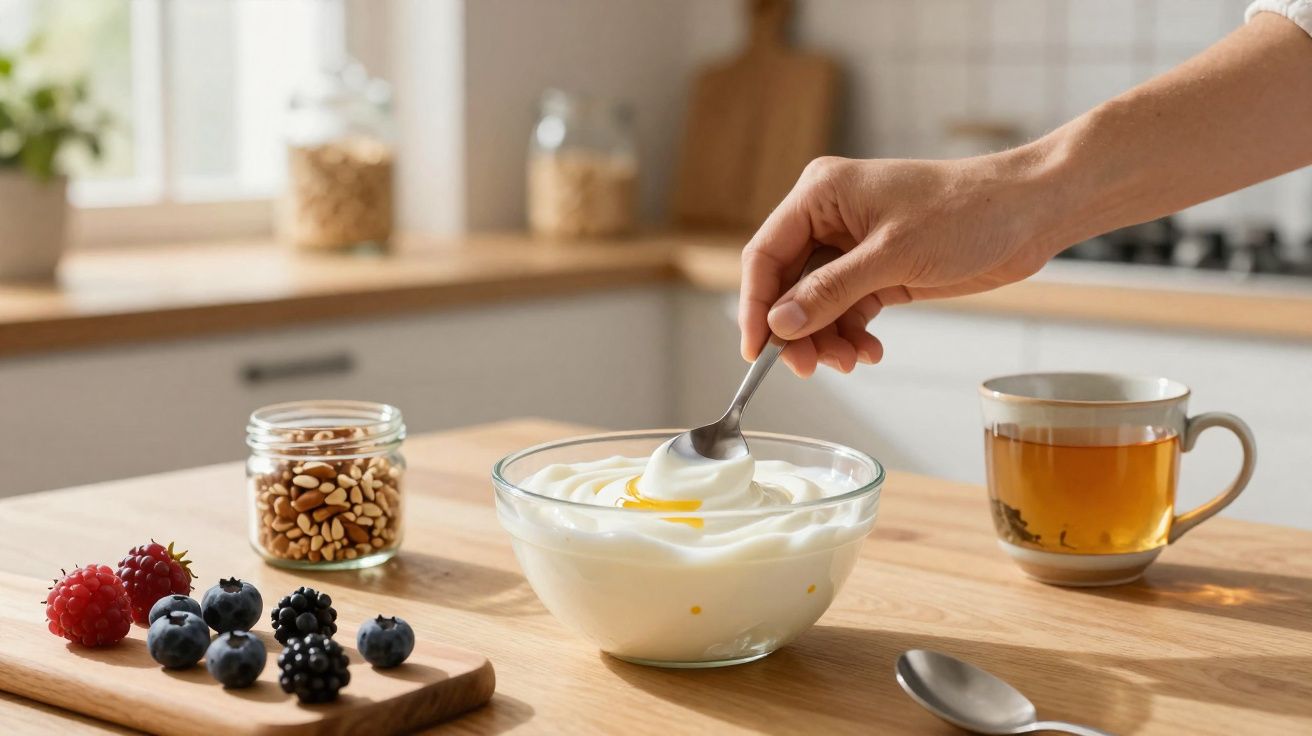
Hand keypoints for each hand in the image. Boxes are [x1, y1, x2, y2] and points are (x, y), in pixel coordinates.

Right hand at [738, 153, 1058, 376]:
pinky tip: (869, 351)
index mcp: (820, 195)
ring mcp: (853, 246)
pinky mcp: (879, 269)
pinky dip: (853, 335)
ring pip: (816, 304)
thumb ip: (830, 292)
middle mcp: (829, 218)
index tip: (755, 352)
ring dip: (828, 338)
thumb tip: (780, 325)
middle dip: (798, 330)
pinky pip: (847, 310)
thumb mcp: (892, 256)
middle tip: (811, 369)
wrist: (1029, 213)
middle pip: (788, 285)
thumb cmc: (966, 213)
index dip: (755, 306)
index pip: (766, 255)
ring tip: (852, 362)